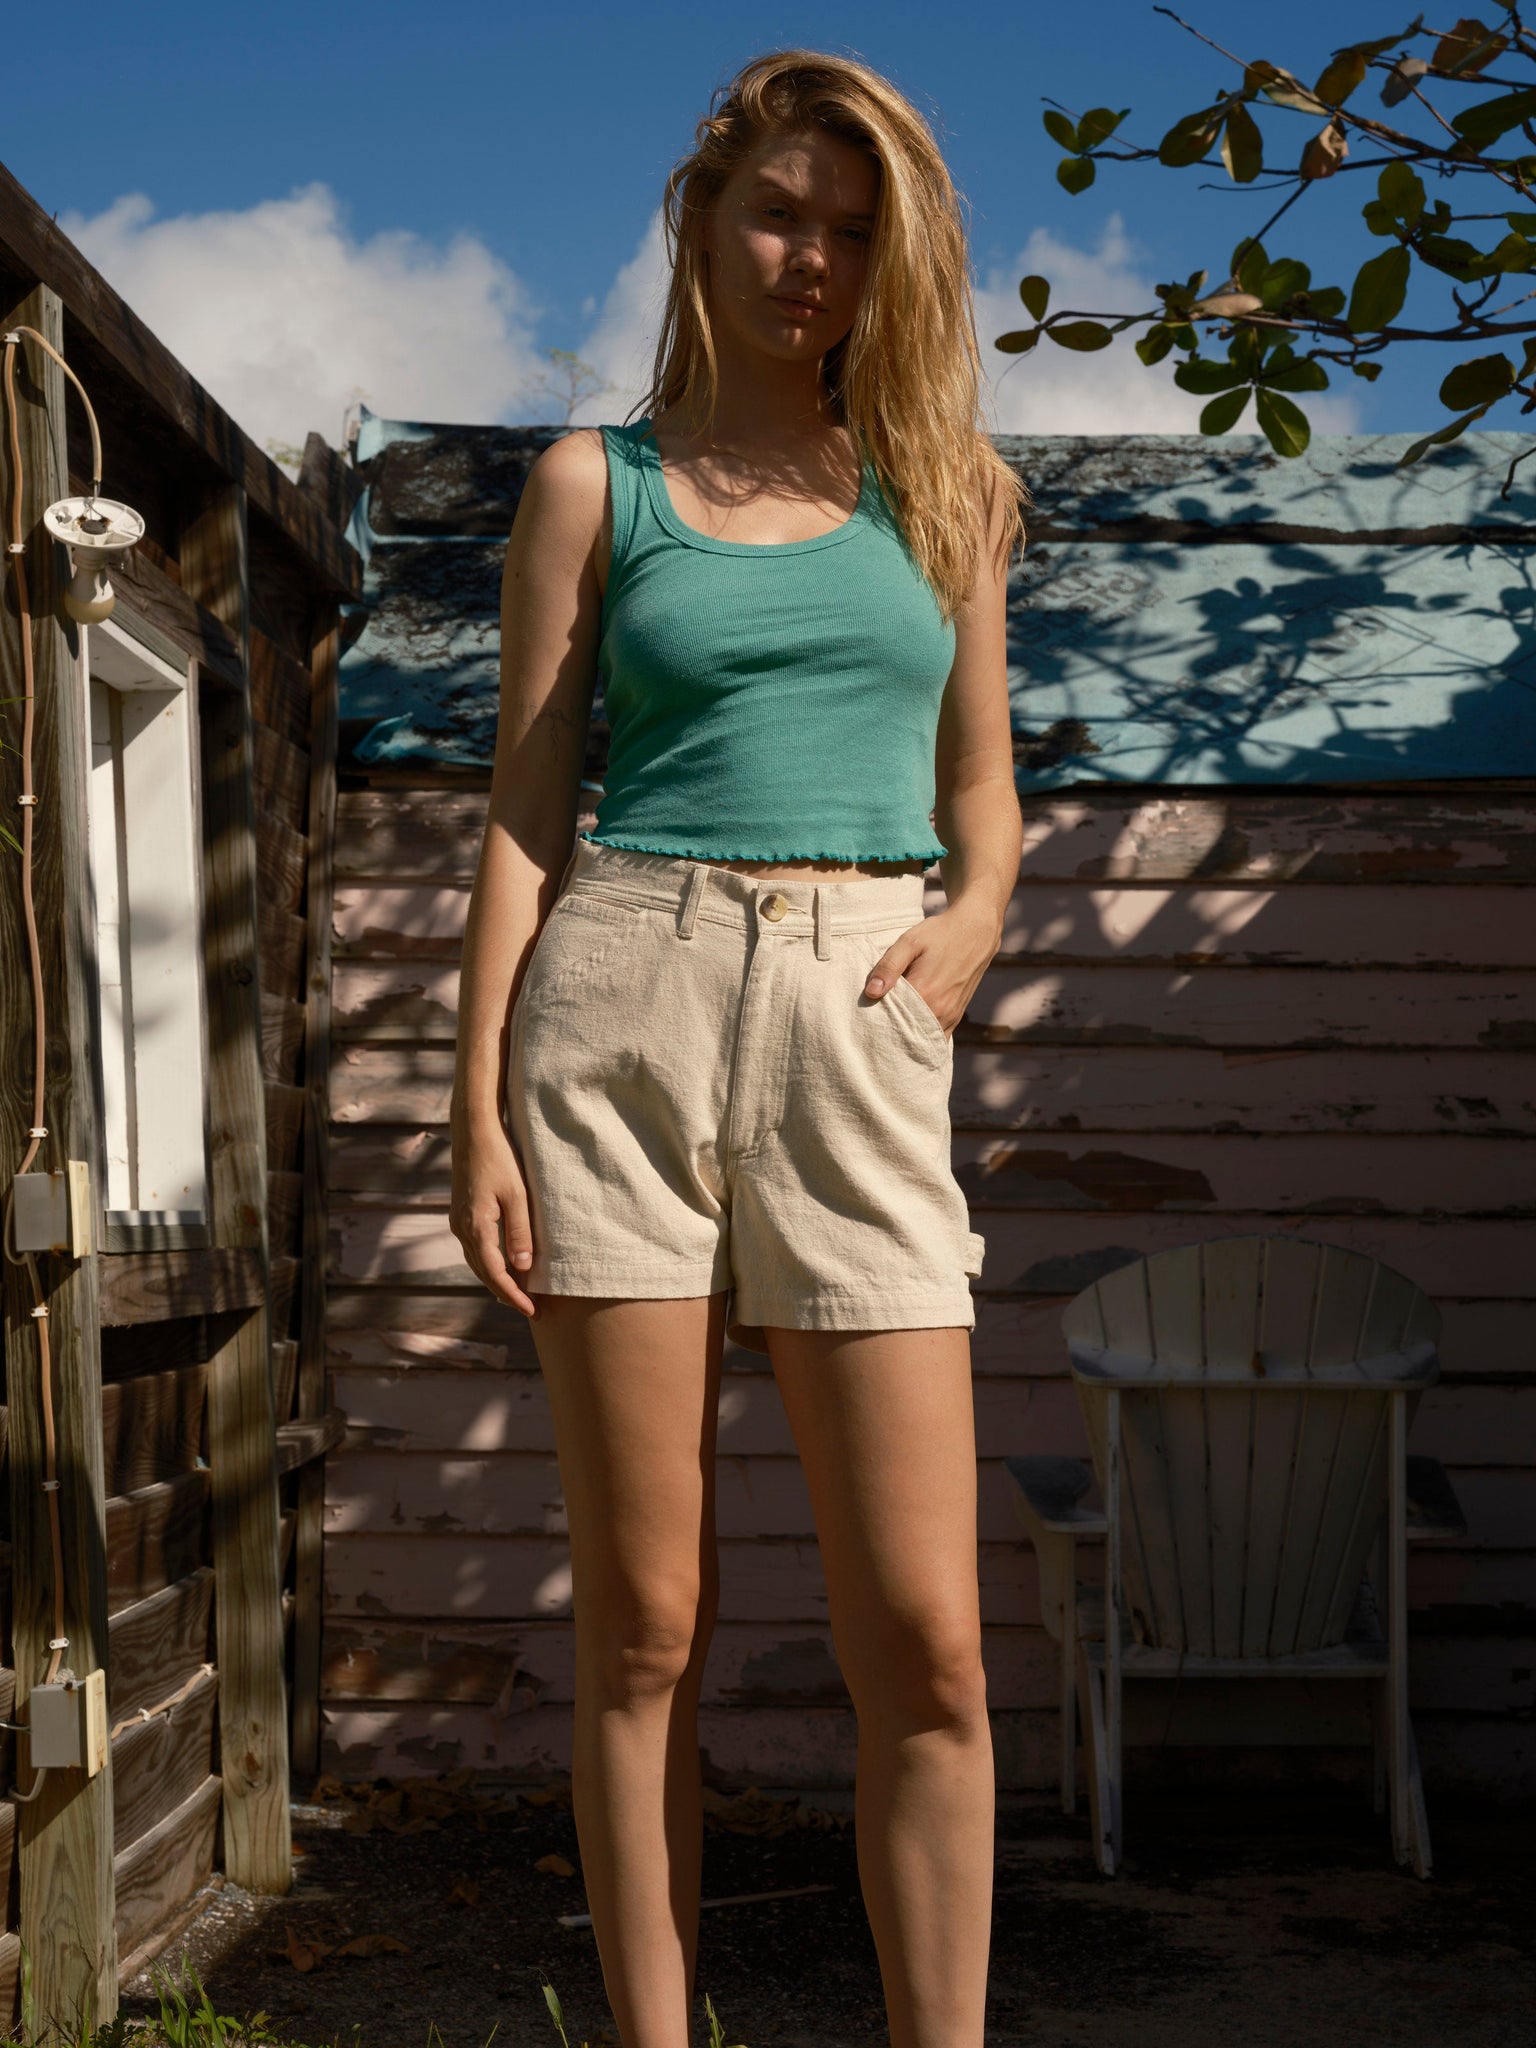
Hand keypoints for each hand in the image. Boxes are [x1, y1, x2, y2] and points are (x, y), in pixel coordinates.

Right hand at [449, 1120, 539, 1317]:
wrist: (473, 1133)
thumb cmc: (500, 1159)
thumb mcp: (517, 1194)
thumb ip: (520, 1231)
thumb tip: (523, 1267)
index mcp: (476, 1227)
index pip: (496, 1273)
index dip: (514, 1295)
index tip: (532, 1310)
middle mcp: (462, 1229)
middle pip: (484, 1273)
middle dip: (507, 1294)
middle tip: (532, 1309)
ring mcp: (459, 1223)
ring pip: (478, 1263)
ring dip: (498, 1281)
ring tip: (521, 1295)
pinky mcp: (461, 1216)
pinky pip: (476, 1250)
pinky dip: (490, 1265)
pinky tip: (505, 1267)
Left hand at [863, 900, 998, 1036]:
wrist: (975, 931)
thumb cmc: (940, 934)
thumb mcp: (909, 942)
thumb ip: (889, 966)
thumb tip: (871, 992)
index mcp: (924, 993)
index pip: (890, 1019)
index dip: (874, 1021)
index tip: (863, 1019)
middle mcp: (938, 1010)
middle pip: (905, 1033)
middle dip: (888, 1034)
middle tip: (871, 1028)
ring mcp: (950, 1016)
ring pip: (921, 1039)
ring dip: (905, 1038)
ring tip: (889, 1030)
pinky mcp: (956, 1016)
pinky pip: (937, 1038)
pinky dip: (922, 1039)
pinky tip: (909, 1032)